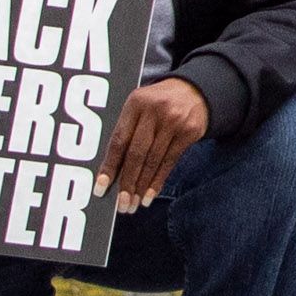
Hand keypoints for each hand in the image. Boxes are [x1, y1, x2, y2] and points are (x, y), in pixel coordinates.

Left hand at [105, 75, 212, 210]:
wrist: (195, 90)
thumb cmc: (157, 103)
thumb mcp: (139, 106)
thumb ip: (126, 129)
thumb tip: (109, 168)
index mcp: (135, 103)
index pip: (119, 140)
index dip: (109, 166)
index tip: (101, 188)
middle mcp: (154, 111)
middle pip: (136, 154)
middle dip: (127, 183)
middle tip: (121, 205)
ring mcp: (174, 122)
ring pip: (153, 161)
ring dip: (141, 186)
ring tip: (133, 204)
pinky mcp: (189, 132)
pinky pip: (170, 162)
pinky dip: (158, 181)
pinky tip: (149, 194)